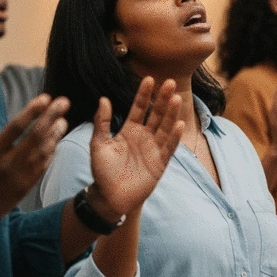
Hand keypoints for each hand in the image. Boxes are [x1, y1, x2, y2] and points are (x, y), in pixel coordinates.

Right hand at [0, 93, 69, 227]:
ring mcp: (18, 178)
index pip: (16, 127)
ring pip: (42, 152)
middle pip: (35, 137)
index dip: (33, 111)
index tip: (45, 98)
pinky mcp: (25, 188)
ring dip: (55, 135)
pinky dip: (50, 153)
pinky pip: (42, 167)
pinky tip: (55, 141)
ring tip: (62, 121)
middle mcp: (7, 165)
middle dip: (51, 117)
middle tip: (63, 102)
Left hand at [87, 77, 182, 217]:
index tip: (149, 78)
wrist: (109, 198)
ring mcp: (153, 149)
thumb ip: (102, 123)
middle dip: (162, 98)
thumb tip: (103, 100)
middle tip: (169, 82)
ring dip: (170, 113)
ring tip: (176, 98)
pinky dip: (174, 136)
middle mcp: (143, 137)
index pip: (138, 108)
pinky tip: (179, 123)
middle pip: (155, 114)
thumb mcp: (98, 145)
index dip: (144, 94)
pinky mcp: (159, 164)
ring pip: (165, 127)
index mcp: (129, 130)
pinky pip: (168, 148)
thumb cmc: (102, 172)